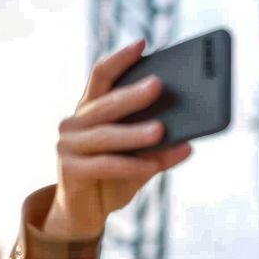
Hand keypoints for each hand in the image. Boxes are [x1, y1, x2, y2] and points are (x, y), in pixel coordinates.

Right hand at [44, 39, 192, 238]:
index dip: (120, 59)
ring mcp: (68, 146)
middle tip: (159, 84)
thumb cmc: (113, 178)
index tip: (142, 43)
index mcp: (89, 111)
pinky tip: (154, 165)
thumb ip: (157, 146)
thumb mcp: (139, 159)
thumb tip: (190, 139)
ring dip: (136, 133)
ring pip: (107, 135)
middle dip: (134, 94)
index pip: (101, 76)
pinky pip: (107, 164)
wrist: (84, 215)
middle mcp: (74, 124)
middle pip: (106, 103)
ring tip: (162, 130)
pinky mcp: (70, 171)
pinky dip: (133, 164)